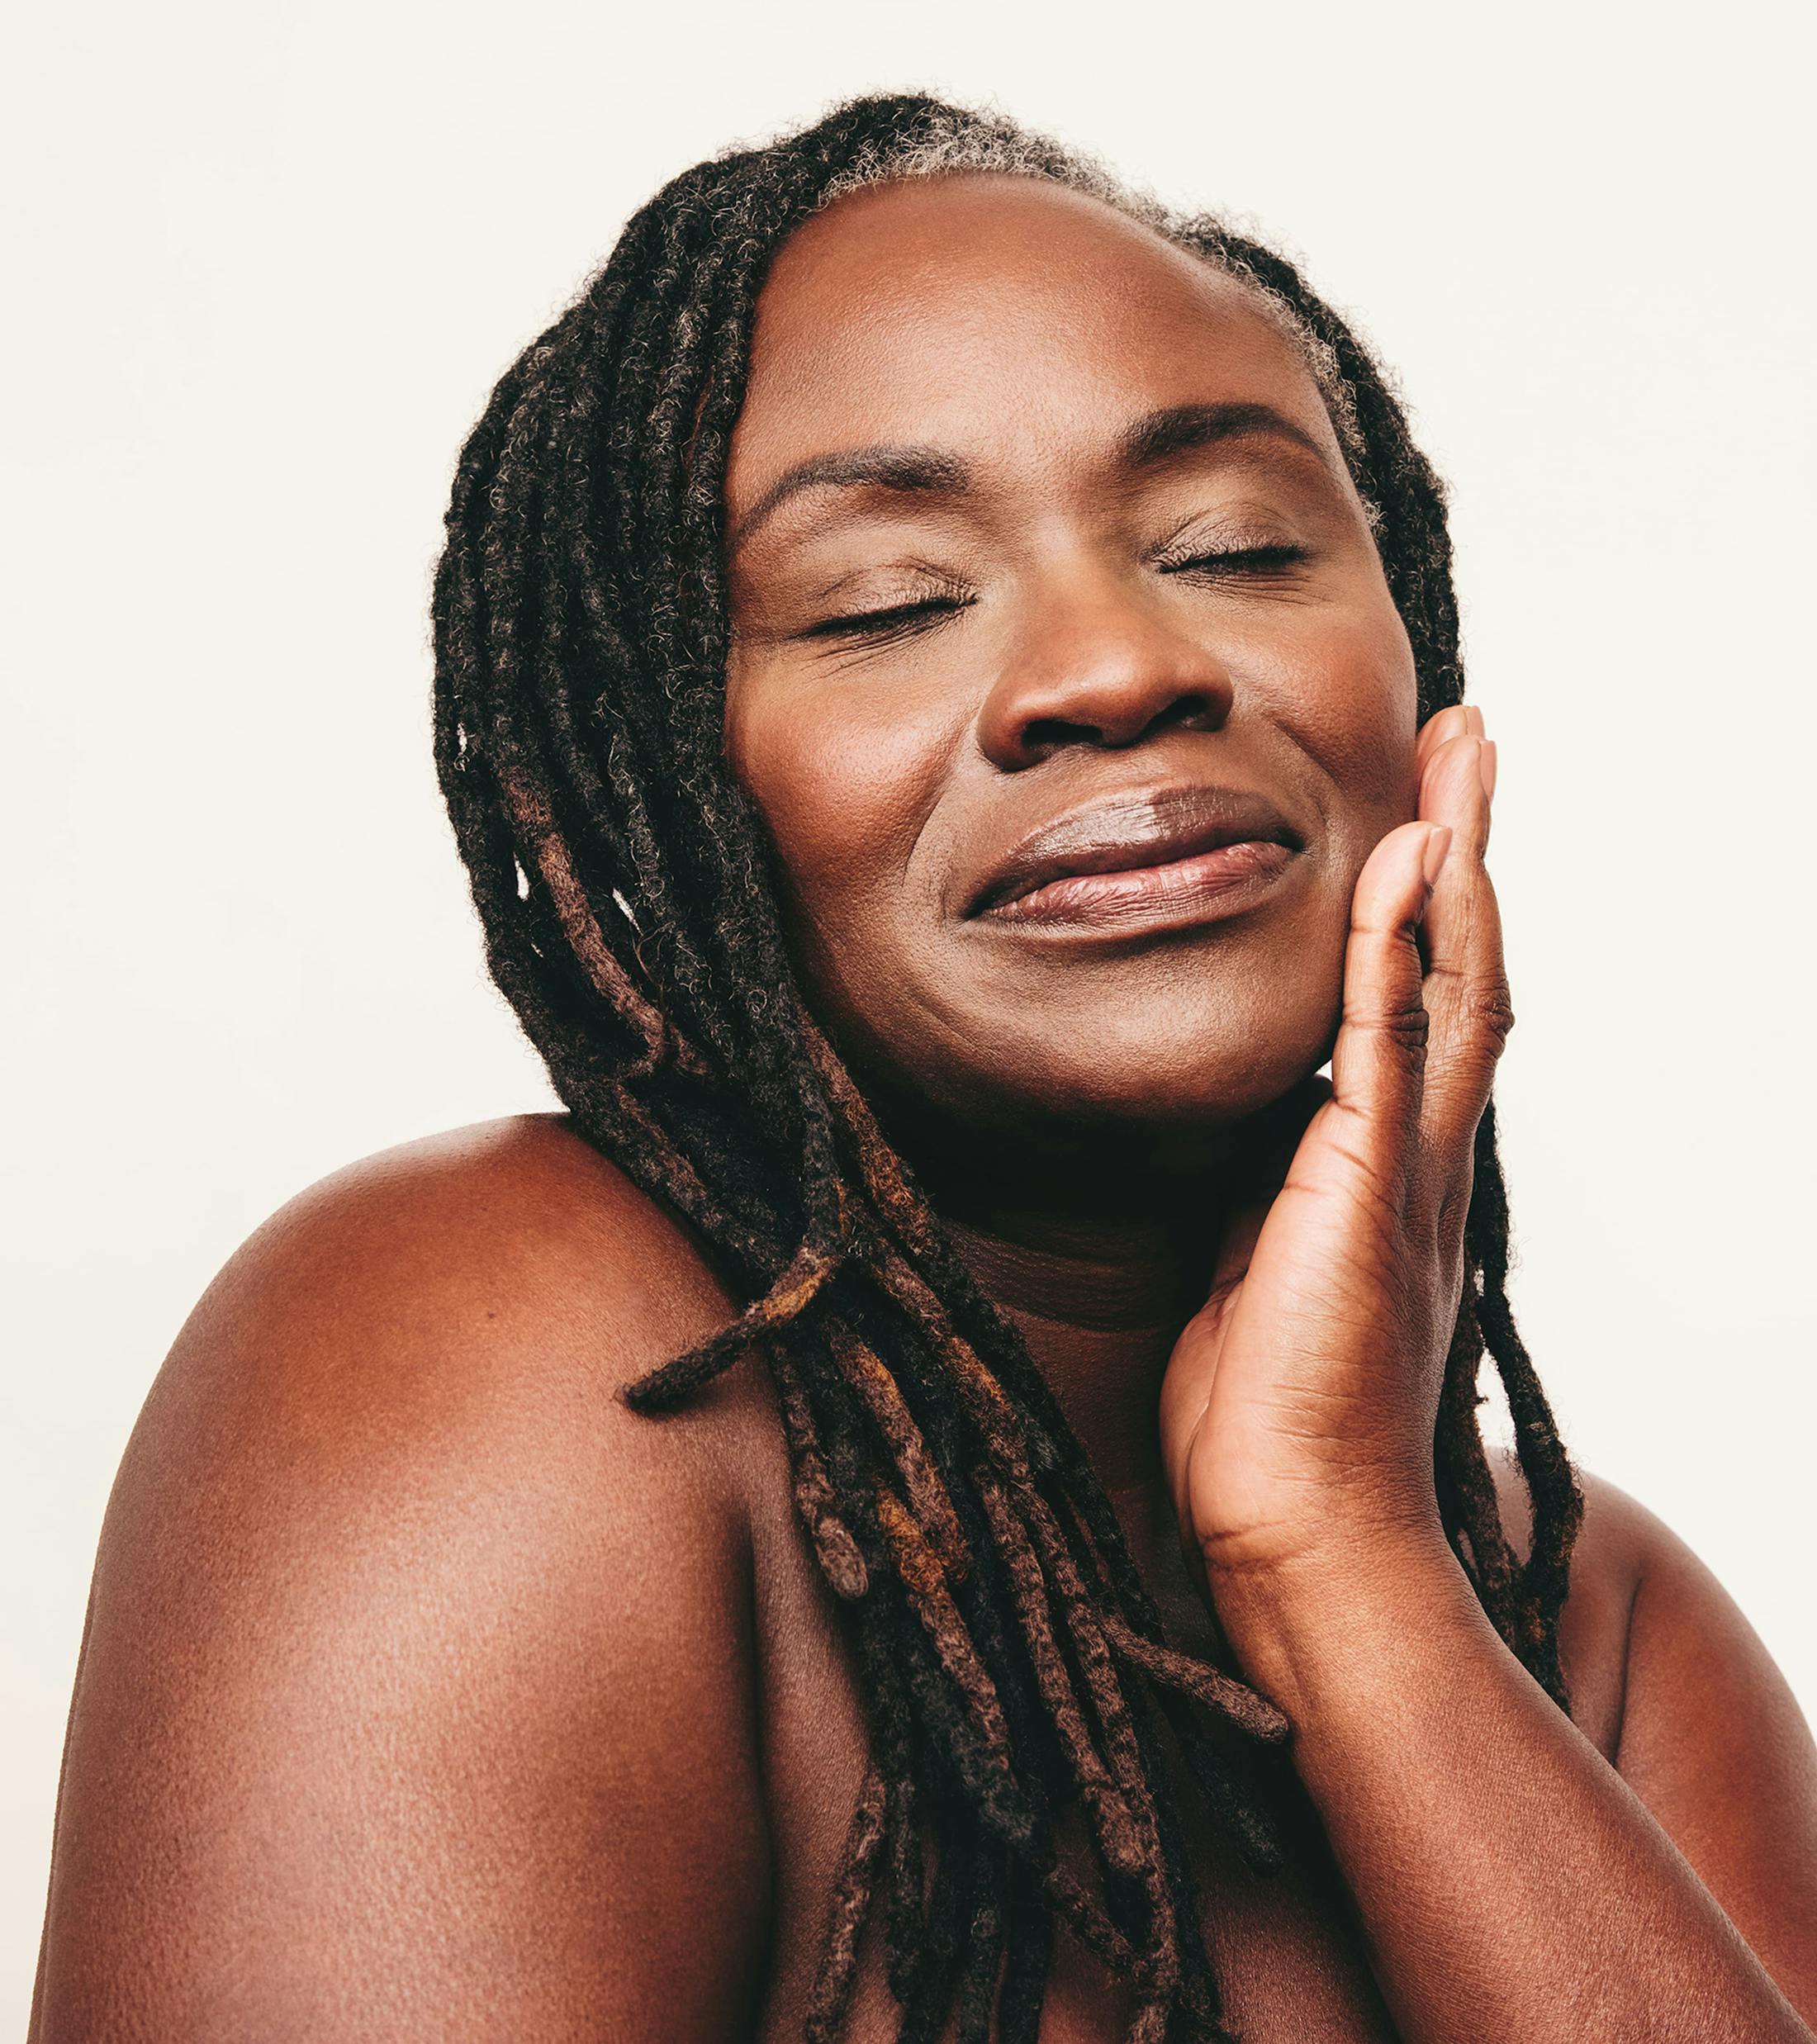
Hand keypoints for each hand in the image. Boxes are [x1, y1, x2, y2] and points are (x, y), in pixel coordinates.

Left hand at [1157, 705, 1507, 1608]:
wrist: (1297, 1538)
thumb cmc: (1268, 1425)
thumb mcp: (1262, 1274)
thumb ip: (1268, 1199)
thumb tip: (1238, 1150)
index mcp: (1392, 1177)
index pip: (1425, 1016)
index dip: (1431, 916)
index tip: (1422, 825)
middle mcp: (1422, 1161)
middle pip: (1466, 974)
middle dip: (1468, 855)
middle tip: (1471, 748)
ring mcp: (1405, 1173)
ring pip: (1454, 988)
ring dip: (1457, 866)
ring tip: (1462, 758)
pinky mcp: (1366, 1193)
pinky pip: (1386, 1046)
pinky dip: (1401, 950)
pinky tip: (1406, 863)